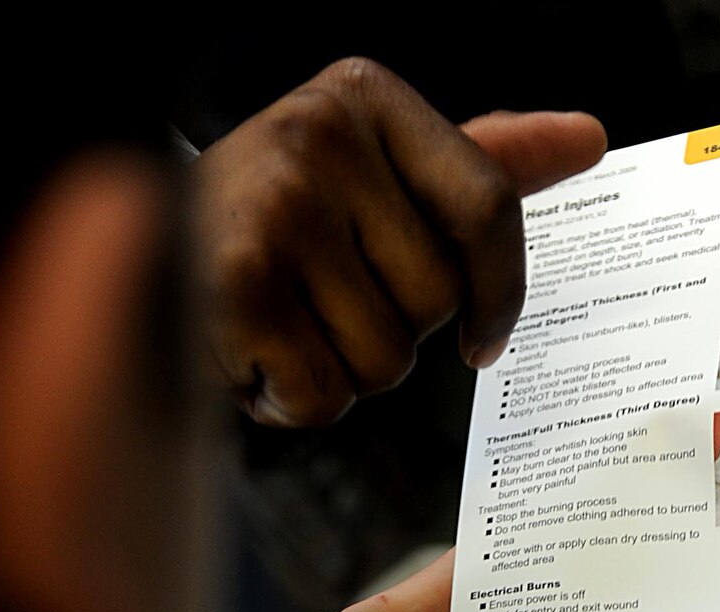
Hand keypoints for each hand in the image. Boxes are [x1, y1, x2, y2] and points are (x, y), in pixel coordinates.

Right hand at [193, 59, 605, 424]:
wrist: (131, 252)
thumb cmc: (273, 225)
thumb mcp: (374, 174)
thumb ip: (474, 165)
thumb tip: (588, 140)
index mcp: (365, 99)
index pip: (488, 206)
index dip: (501, 293)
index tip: (485, 341)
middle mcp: (319, 137)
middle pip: (435, 301)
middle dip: (392, 335)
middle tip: (324, 309)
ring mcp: (275, 211)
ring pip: (384, 360)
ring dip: (341, 374)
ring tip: (284, 331)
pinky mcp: (236, 290)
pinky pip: (326, 394)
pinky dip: (294, 404)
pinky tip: (255, 360)